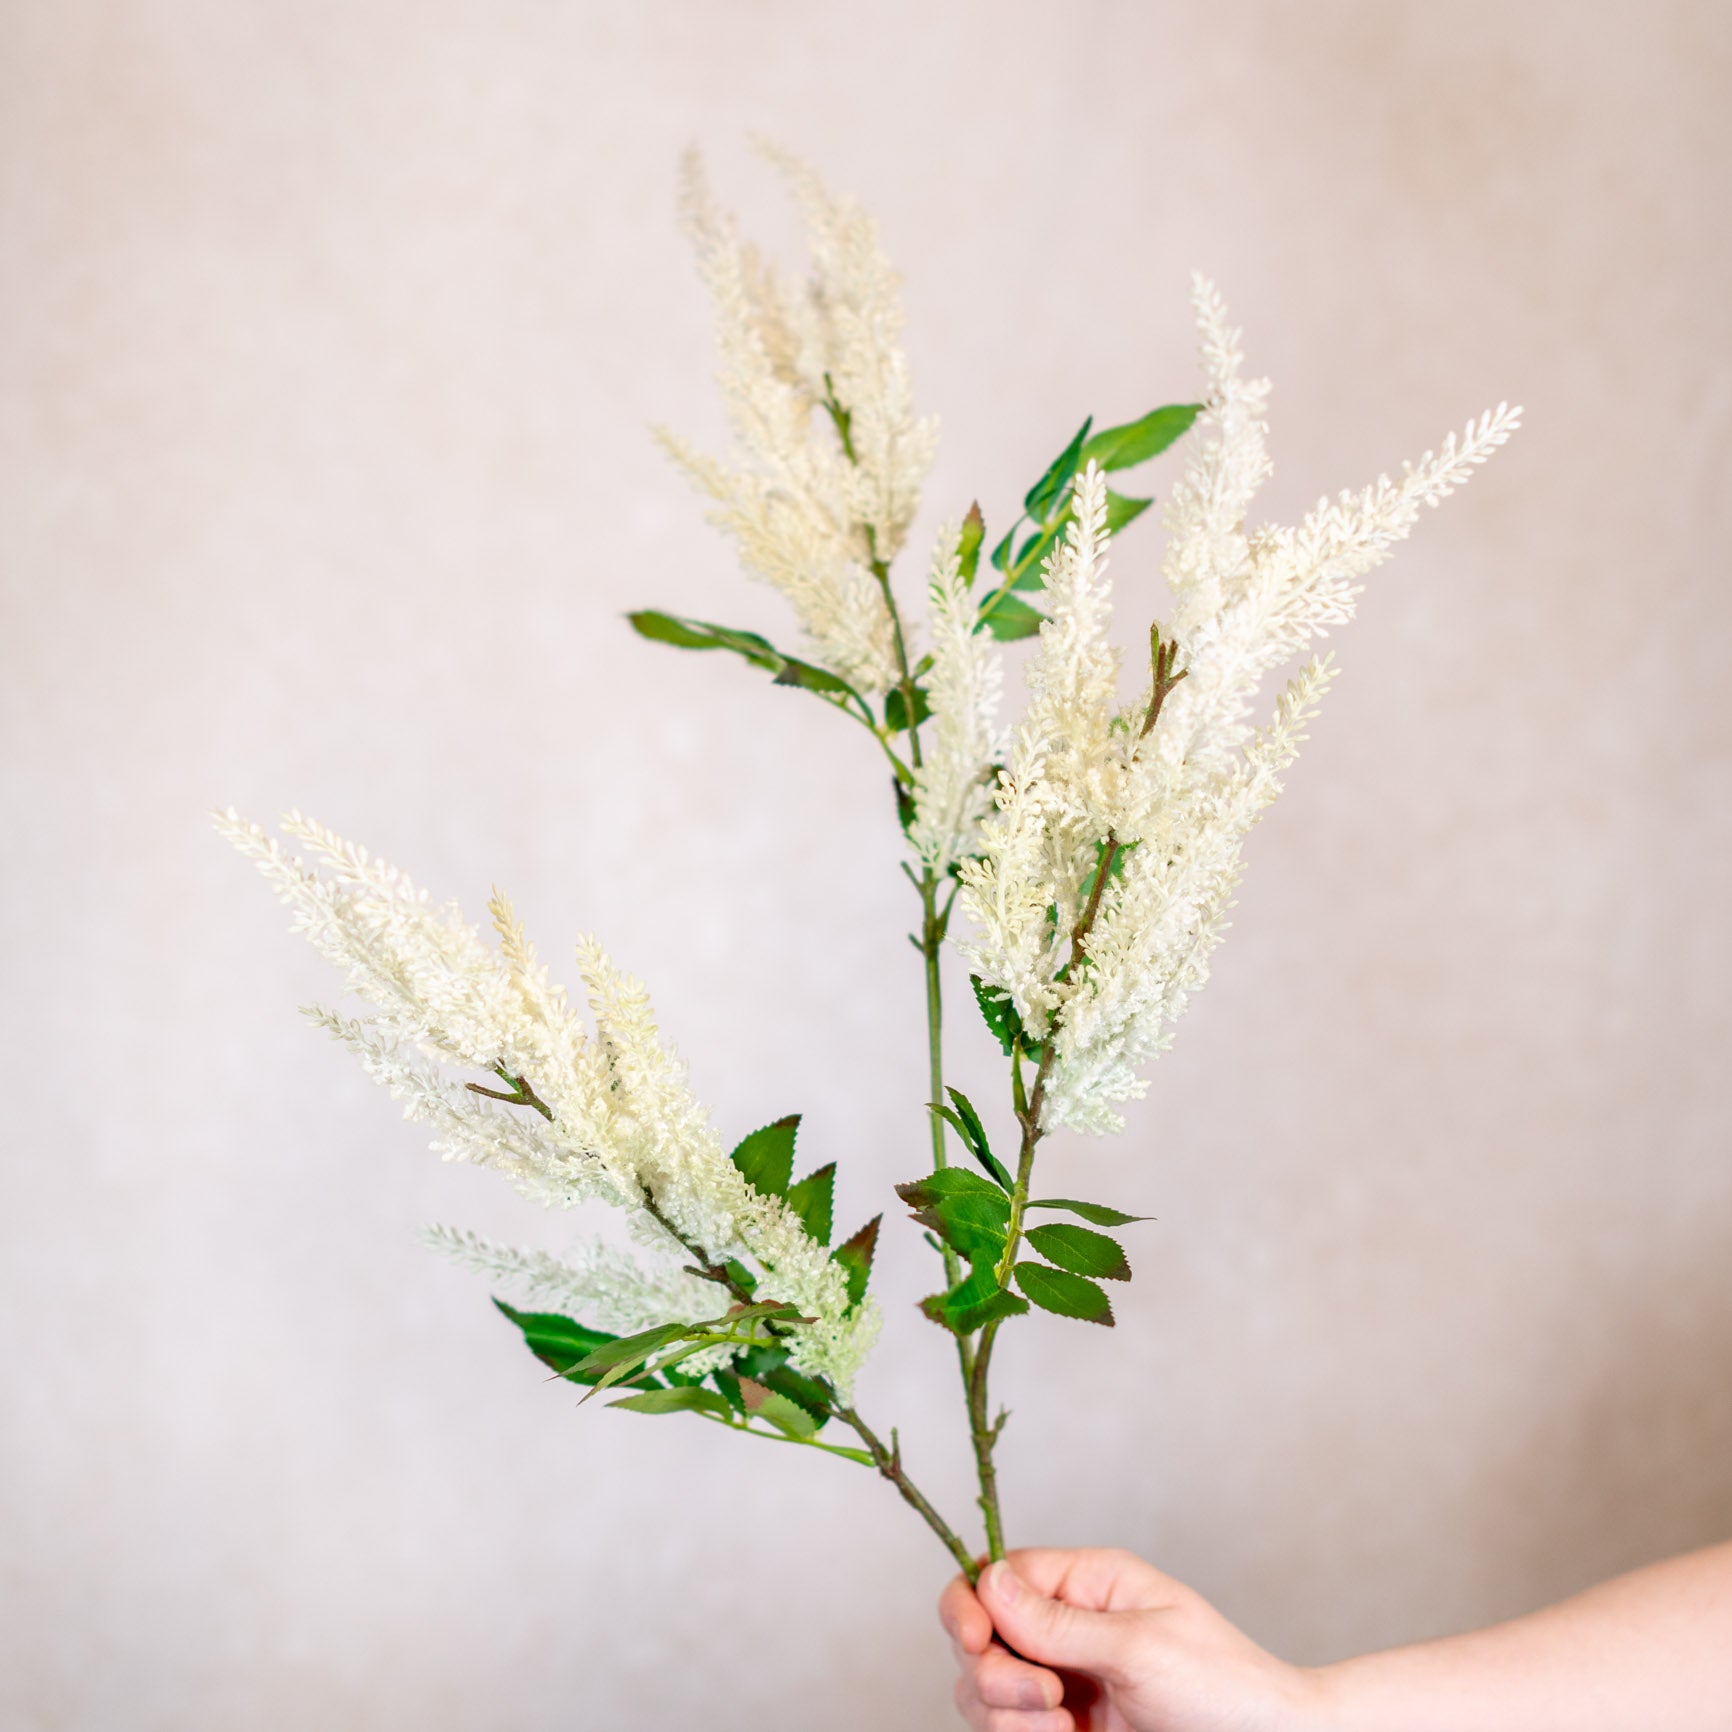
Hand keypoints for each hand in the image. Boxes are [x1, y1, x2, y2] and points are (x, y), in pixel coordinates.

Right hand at [939, 1547, 1320, 1731]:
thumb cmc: (1221, 1687)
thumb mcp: (1139, 1647)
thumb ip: (1058, 1623)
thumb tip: (987, 1580)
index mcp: (1086, 1583)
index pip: (995, 1576)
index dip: (969, 1605)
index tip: (974, 1641)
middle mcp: (1065, 1626)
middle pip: (978, 1637)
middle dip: (995, 1673)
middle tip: (1046, 1700)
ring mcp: (1062, 1680)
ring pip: (983, 1690)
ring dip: (1007, 1714)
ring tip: (1062, 1729)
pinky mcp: (1064, 1727)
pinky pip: (1008, 1729)